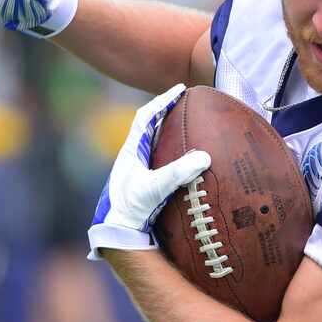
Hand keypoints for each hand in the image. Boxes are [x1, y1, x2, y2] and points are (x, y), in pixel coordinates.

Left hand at [88, 84, 210, 258]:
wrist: (117, 232)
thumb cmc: (132, 209)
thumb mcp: (155, 188)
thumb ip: (178, 172)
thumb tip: (204, 157)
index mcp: (131, 150)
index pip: (147, 116)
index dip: (163, 100)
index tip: (180, 89)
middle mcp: (133, 156)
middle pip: (149, 125)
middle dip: (166, 110)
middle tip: (184, 101)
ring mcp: (136, 169)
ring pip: (152, 141)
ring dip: (166, 129)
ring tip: (185, 122)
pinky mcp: (142, 181)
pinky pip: (157, 157)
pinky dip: (169, 149)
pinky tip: (182, 157)